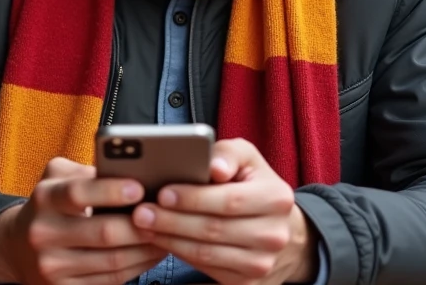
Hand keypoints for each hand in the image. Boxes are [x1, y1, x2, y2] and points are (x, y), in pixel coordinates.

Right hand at [0, 157, 165, 284]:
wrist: (18, 248)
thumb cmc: (50, 205)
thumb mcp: (57, 177)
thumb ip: (87, 172)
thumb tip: (130, 171)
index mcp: (45, 198)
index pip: (78, 193)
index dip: (111, 191)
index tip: (140, 187)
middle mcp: (44, 233)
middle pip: (104, 233)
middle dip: (141, 225)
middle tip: (166, 215)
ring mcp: (53, 266)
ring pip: (113, 261)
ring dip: (147, 249)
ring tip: (168, 233)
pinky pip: (112, 280)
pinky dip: (138, 267)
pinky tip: (151, 253)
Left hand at [129, 139, 317, 284]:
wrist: (283, 232)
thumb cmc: (255, 186)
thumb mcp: (248, 159)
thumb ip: (229, 153)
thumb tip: (213, 166)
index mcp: (276, 199)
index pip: (228, 200)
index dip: (193, 199)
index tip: (163, 193)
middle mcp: (273, 235)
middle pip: (213, 230)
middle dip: (172, 221)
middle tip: (142, 212)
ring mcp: (261, 264)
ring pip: (206, 254)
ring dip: (170, 240)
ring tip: (145, 226)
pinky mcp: (247, 284)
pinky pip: (207, 271)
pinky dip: (181, 255)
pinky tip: (163, 242)